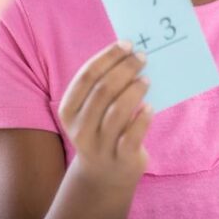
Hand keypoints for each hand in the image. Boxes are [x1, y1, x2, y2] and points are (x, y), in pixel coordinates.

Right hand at [58, 41, 152, 189]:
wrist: (105, 174)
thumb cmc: (101, 128)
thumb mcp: (93, 109)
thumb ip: (104, 85)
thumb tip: (129, 53)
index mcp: (68, 110)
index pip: (87, 76)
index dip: (108, 57)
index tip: (127, 44)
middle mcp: (80, 128)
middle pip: (103, 90)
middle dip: (125, 69)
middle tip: (142, 57)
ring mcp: (99, 145)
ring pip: (117, 111)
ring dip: (134, 90)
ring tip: (146, 79)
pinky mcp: (120, 158)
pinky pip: (132, 135)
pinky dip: (143, 118)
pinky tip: (150, 107)